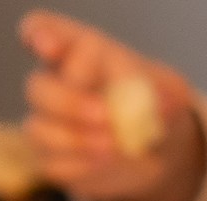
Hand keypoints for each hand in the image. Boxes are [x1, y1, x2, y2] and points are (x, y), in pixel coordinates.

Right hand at [19, 10, 205, 200]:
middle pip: (37, 87)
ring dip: (79, 139)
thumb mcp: (168, 89)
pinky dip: (81, 165)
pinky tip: (107, 160)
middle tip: (106, 116)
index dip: (39, 34)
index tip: (46, 43)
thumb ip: (158, 90)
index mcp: (78, 51)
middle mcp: (53, 83)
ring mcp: (45, 122)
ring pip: (39, 129)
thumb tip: (152, 104)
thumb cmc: (153, 103)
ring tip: (116, 145)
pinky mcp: (48, 158)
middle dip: (69, 103)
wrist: (151, 147)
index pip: (42, 30)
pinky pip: (52, 163)